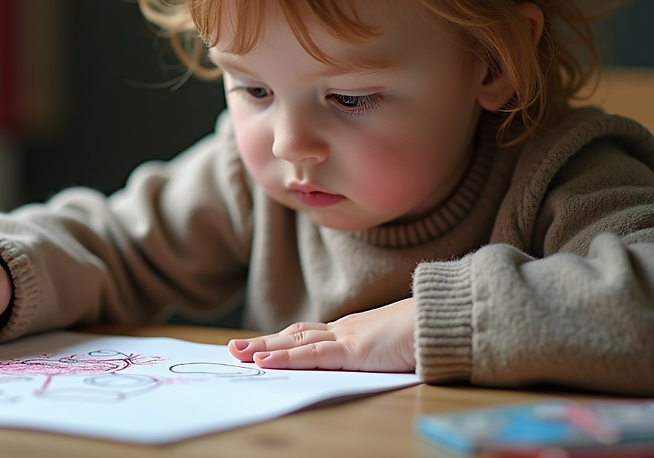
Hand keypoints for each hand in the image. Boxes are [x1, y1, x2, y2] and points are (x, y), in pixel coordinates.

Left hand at [227, 298, 415, 371]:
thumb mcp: (396, 349)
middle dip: (263, 342)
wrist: (450, 320)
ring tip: (237, 354)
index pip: (308, 334)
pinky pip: (312, 356)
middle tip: (234, 348)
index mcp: (353, 330)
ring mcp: (348, 338)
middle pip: (294, 335)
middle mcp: (345, 330)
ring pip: (295, 342)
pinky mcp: (355, 350)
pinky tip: (263, 362)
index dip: (281, 340)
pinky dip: (285, 359)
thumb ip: (377, 355)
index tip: (259, 347)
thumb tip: (372, 364)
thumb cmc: (429, 333)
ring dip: (264, 349)